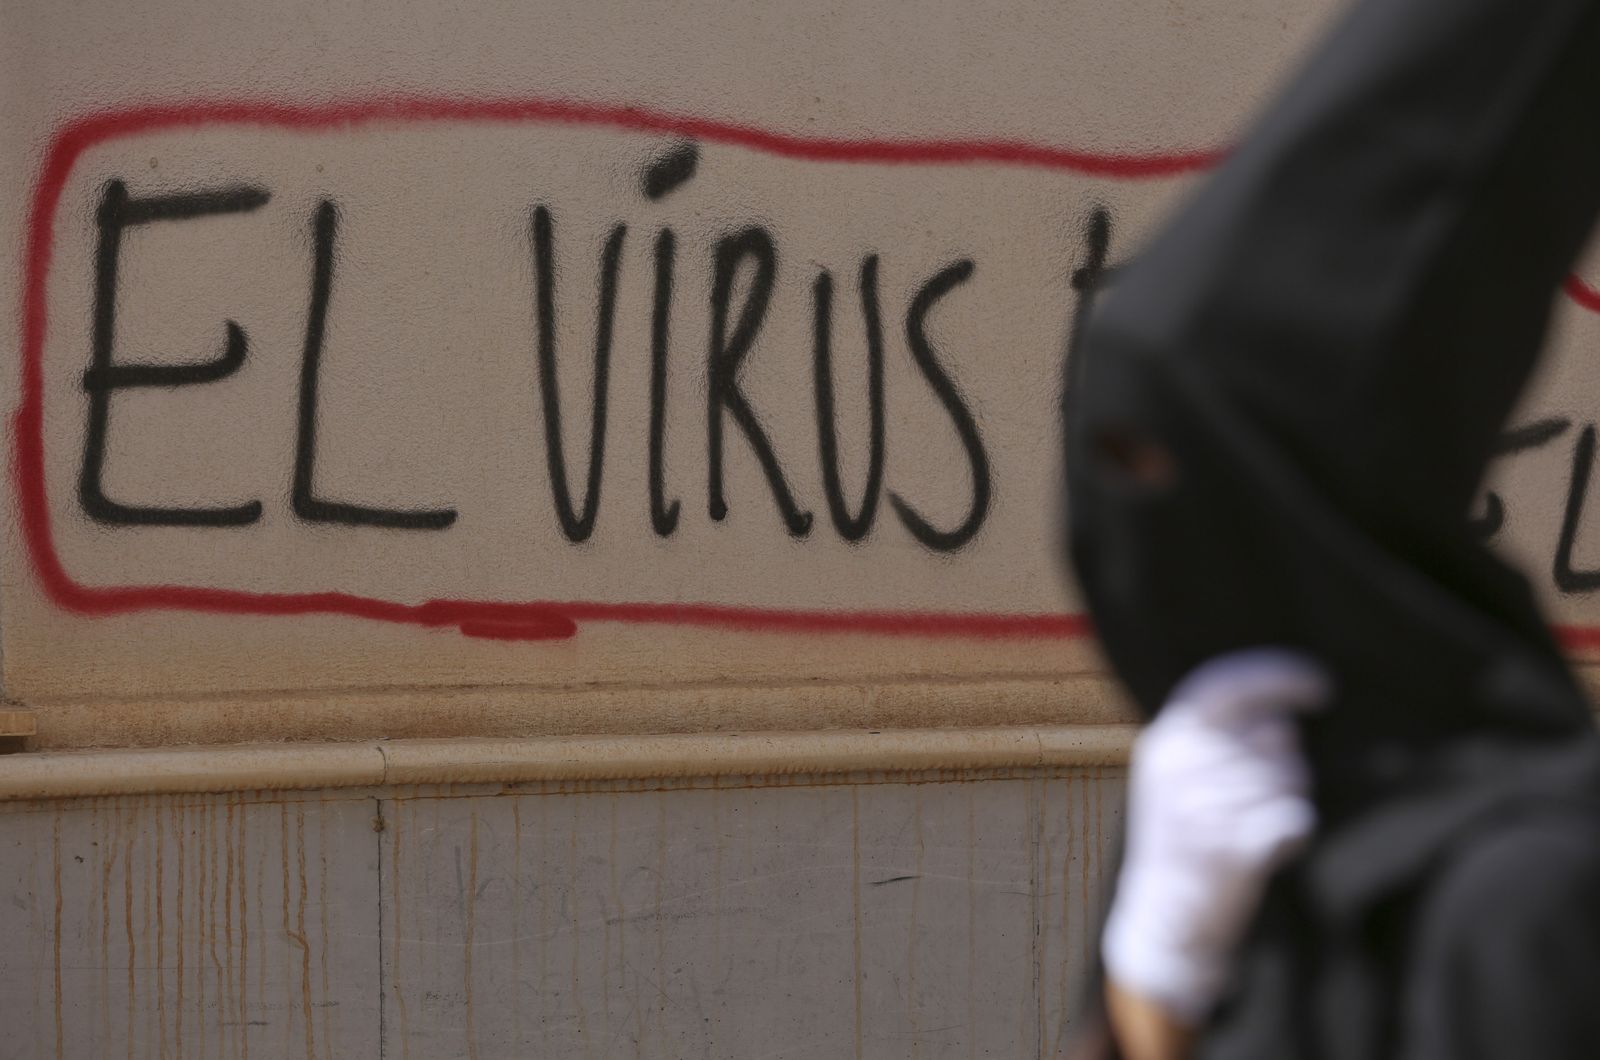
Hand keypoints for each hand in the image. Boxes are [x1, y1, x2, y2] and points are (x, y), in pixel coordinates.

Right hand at [1102, 650, 1329, 1024]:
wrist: (1164, 915)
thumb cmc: (1180, 838)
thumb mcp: (1175, 773)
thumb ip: (1214, 735)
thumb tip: (1284, 715)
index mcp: (1166, 741)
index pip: (1225, 685)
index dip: (1277, 676)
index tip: (1320, 686)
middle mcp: (1181, 767)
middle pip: (1274, 734)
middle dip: (1287, 761)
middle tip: (1271, 792)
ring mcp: (1204, 807)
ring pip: (1291, 777)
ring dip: (1290, 798)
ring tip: (1260, 823)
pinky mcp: (1231, 849)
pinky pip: (1295, 818)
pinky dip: (1295, 831)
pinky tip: (1275, 845)